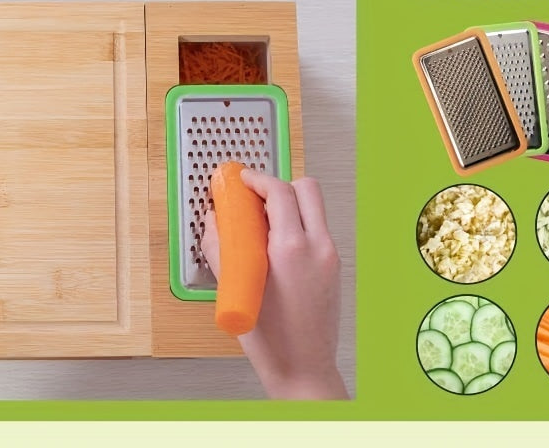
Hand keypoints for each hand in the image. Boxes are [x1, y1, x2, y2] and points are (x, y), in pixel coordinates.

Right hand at [201, 170, 346, 399]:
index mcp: (292, 249)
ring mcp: (330, 256)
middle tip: (256, 195)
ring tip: (264, 221)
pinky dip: (298, 224)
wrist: (303, 370)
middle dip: (280, 184)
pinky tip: (277, 244)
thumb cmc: (271, 341)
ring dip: (290, 204)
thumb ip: (222, 247)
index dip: (258, 178)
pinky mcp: (334, 266)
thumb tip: (214, 220)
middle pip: (306, 188)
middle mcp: (317, 247)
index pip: (280, 191)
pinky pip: (317, 229)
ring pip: (315, 207)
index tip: (244, 179)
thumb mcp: (237, 288)